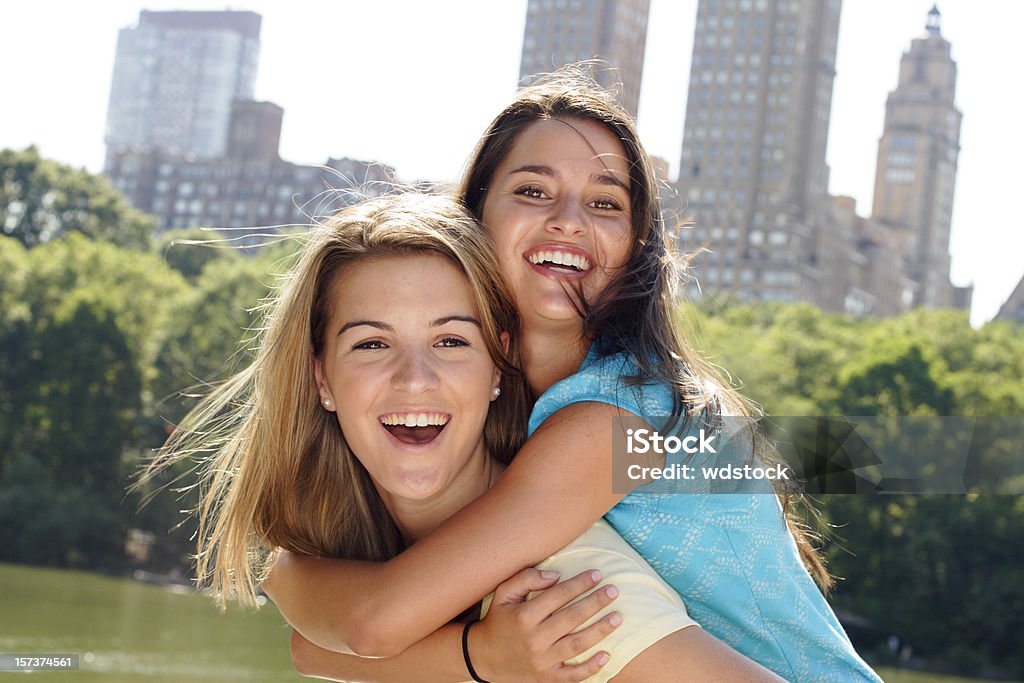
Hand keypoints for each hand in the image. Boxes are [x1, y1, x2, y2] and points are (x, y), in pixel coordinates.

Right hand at [469, 568, 621, 682]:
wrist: (484, 657)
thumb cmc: (498, 620)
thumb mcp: (503, 594)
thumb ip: (526, 578)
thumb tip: (555, 575)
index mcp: (524, 616)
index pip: (559, 595)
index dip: (580, 583)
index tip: (597, 574)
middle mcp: (534, 639)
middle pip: (572, 618)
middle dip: (596, 602)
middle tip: (613, 591)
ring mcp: (542, 661)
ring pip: (577, 644)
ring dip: (600, 630)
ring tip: (618, 617)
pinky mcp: (546, 678)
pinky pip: (573, 674)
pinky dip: (591, 667)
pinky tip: (607, 655)